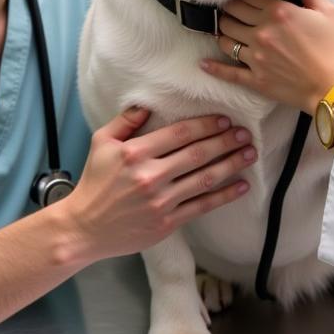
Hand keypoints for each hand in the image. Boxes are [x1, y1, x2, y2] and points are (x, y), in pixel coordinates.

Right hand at [67, 108, 254, 261]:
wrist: (84, 228)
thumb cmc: (94, 182)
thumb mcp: (102, 143)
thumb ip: (126, 121)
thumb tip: (148, 104)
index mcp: (135, 153)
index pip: (179, 134)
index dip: (205, 125)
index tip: (224, 120)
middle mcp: (150, 176)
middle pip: (196, 154)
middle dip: (225, 142)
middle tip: (246, 133)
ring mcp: (160, 202)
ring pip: (203, 179)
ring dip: (231, 165)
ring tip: (249, 154)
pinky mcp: (166, 223)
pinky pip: (201, 207)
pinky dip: (224, 196)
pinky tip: (240, 186)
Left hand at [202, 0, 333, 113]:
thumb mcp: (329, 12)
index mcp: (278, 12)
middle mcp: (262, 32)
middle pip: (231, 13)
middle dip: (229, 7)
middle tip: (230, 6)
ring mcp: (256, 57)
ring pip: (225, 38)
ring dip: (222, 30)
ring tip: (224, 27)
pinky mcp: (255, 79)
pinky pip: (228, 72)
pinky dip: (214, 67)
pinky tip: (204, 63)